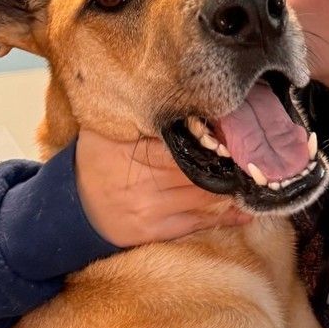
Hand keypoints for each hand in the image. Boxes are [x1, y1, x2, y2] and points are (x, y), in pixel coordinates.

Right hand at [75, 128, 252, 246]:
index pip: (183, 144)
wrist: (71, 209)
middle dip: (229, 162)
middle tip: (257, 151)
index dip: (213, 139)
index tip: (236, 130)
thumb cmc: (96, 161)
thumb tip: (174, 96)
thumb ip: (136, 114)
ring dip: (233, 187)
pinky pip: (200, 222)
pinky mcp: (157, 231)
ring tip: (256, 175)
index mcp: (132, 151)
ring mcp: (151, 209)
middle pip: (200, 170)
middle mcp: (143, 182)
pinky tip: (246, 206)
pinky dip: (227, 215)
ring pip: (205, 196)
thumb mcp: (106, 131)